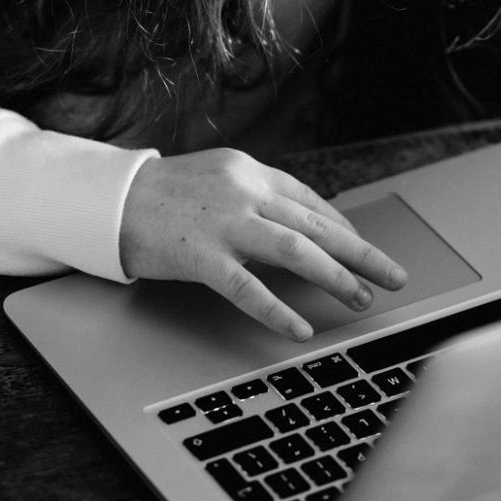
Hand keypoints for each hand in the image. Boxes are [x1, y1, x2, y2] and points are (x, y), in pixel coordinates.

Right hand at [119, 148, 406, 340]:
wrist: (108, 200)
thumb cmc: (159, 195)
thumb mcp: (214, 180)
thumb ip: (252, 197)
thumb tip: (292, 224)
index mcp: (250, 172)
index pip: (311, 200)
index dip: (343, 226)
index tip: (362, 246)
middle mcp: (245, 192)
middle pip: (317, 224)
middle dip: (361, 252)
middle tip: (392, 275)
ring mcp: (225, 224)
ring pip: (297, 251)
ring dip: (336, 276)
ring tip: (361, 297)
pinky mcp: (201, 255)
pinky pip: (249, 288)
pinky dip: (279, 310)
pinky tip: (301, 328)